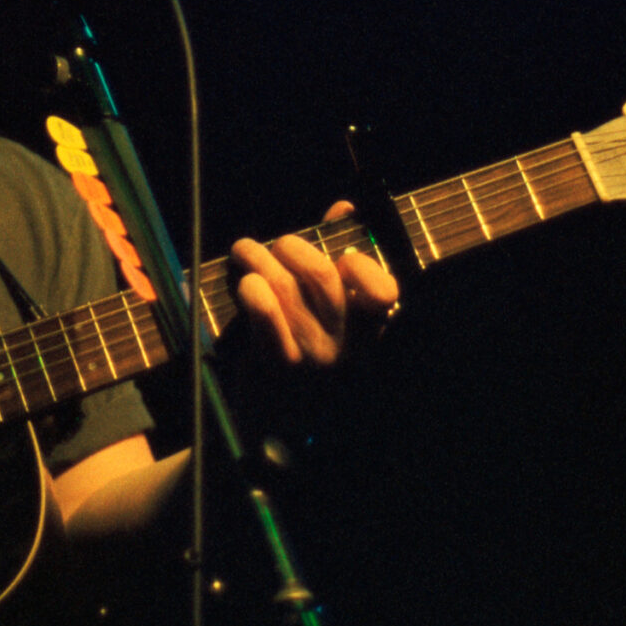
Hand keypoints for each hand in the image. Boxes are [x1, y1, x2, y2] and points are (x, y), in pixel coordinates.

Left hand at [230, 204, 399, 367]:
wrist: (277, 416)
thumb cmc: (303, 345)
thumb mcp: (326, 306)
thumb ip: (337, 255)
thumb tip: (344, 208)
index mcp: (366, 325)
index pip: (382, 291)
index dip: (364, 267)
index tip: (344, 258)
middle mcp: (345, 342)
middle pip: (320, 275)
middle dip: (290, 247)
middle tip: (274, 245)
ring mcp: (314, 355)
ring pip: (284, 286)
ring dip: (257, 258)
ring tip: (244, 250)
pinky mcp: (280, 365)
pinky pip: (267, 317)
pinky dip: (252, 291)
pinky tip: (244, 282)